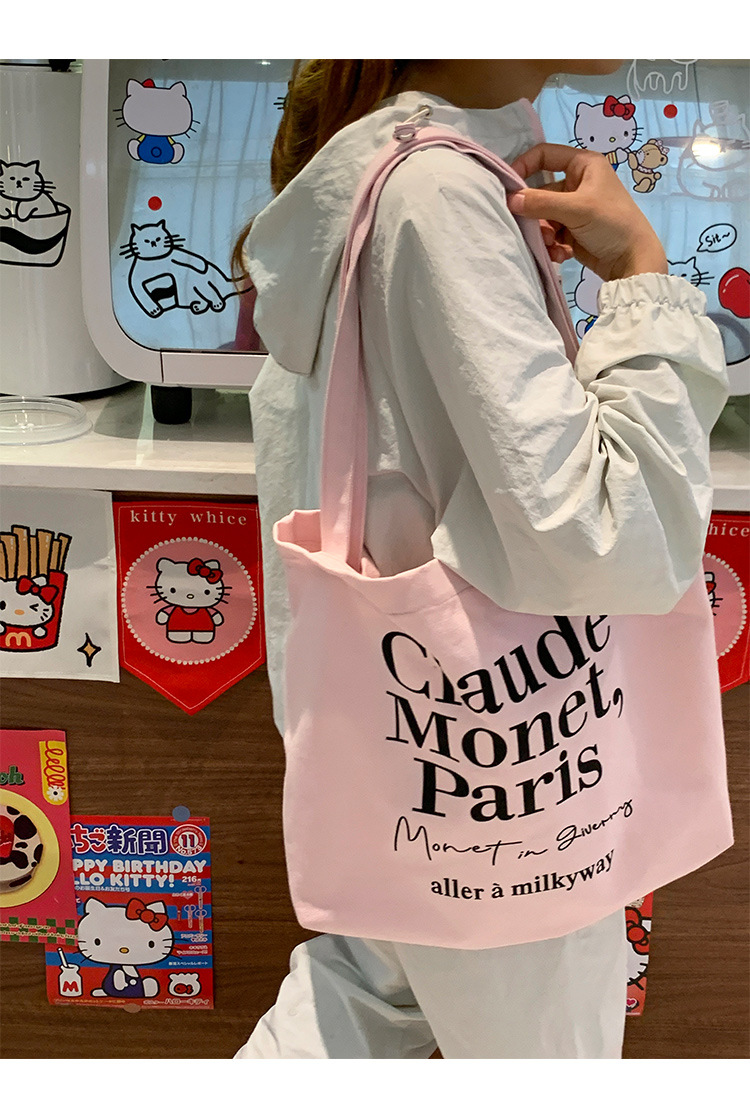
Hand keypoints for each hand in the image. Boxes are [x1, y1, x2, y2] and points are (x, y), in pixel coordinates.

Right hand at [508, 143, 667, 281]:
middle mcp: (577, 182)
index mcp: (583, 165)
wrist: (632, 261)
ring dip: (543, 232)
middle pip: (540, 191)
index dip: (524, 166)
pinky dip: (552, 244)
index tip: (509, 186)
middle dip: (536, 213)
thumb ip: (541, 203)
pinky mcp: (572, 230)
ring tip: (552, 245)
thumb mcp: (577, 209)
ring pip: (543, 216)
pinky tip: (561, 254)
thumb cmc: (611, 223)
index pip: (545, 154)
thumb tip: (510, 199)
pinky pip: (551, 232)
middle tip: (534, 229)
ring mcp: (574, 208)